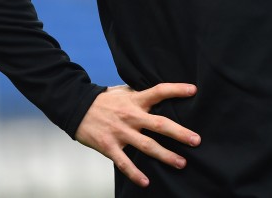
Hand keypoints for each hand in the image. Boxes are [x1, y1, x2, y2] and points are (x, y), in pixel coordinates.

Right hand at [75, 82, 199, 187]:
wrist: (76, 107)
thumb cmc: (103, 100)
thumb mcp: (123, 91)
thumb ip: (140, 95)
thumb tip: (160, 95)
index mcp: (135, 100)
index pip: (159, 91)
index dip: (176, 90)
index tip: (193, 91)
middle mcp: (130, 116)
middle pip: (159, 124)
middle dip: (179, 133)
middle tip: (196, 140)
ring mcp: (120, 132)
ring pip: (147, 145)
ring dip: (165, 155)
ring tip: (182, 163)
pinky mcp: (109, 146)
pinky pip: (124, 162)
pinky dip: (134, 173)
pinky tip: (145, 182)